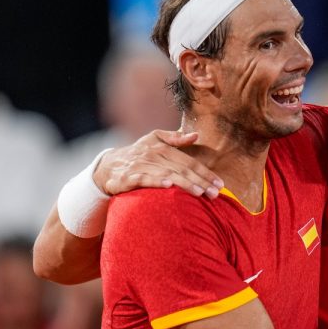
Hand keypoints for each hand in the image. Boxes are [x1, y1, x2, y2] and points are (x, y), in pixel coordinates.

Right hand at [93, 130, 223, 197]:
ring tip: (200, 193)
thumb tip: (195, 135)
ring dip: (184, 183)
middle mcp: (153, 155)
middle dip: (201, 181)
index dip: (205, 172)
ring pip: (167, 174)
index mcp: (162, 148)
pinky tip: (168, 186)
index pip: (189, 161)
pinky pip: (143, 179)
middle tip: (215, 193)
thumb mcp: (154, 140)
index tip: (220, 183)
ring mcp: (139, 165)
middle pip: (182, 169)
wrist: (107, 166)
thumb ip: (175, 138)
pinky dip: (155, 181)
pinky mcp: (126, 177)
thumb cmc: (137, 154)